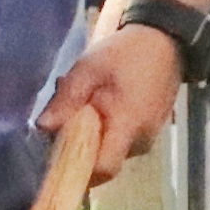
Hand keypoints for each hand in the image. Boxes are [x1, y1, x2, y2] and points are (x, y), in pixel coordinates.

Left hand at [43, 11, 185, 175]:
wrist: (167, 39)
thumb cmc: (127, 52)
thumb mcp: (89, 69)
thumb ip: (66, 100)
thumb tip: (43, 128)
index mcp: (128, 126)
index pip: (104, 169)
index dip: (79, 170)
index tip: (58, 156)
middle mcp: (142, 141)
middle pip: (103, 161)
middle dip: (80, 146)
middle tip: (67, 113)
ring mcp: (149, 138)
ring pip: (111, 150)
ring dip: (93, 134)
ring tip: (85, 100)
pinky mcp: (150, 131)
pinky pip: (122, 140)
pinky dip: (107, 128)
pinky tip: (101, 101)